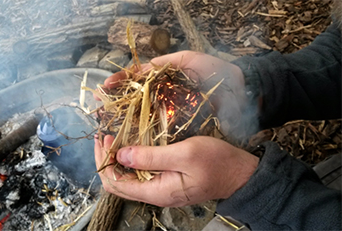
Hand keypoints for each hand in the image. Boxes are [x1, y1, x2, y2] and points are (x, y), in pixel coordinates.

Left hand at [94, 135, 258, 206]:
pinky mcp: (165, 181)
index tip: (104, 137)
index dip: (105, 160)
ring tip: (113, 138)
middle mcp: (154, 194)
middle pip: (117, 183)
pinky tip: (131, 145)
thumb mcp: (184, 154)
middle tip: (104, 136)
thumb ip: (151, 156)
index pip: (116, 182)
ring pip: (127, 178)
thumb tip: (121, 155)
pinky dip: (130, 160)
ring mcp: (159, 189)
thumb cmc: (217, 162)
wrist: (239, 174)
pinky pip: (139, 174)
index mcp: (156, 191)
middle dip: (106, 159)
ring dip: (116, 159)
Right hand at [99, 51, 252, 138]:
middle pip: (135, 101)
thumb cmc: (217, 73)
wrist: (242, 94)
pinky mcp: (180, 130)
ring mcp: (171, 115)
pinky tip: (130, 137)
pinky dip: (144, 135)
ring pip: (144, 118)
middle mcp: (165, 99)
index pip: (137, 81)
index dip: (120, 83)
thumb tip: (141, 68)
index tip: (106, 87)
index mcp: (164, 82)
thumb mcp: (190, 60)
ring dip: (125, 120)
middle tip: (101, 105)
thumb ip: (166, 62)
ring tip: (109, 121)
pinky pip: (159, 132)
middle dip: (117, 102)